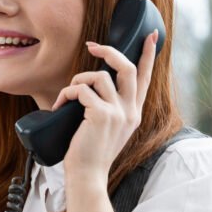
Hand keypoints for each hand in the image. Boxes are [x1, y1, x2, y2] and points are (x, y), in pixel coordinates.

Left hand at [51, 30, 159, 181]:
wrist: (87, 176)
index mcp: (134, 113)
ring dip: (77, 79)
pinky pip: (81, 90)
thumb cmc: (90, 153)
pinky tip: (59, 105)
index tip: (152, 36)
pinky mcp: (101, 115)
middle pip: (128, 67)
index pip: (146, 77)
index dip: (149, 55)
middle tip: (92, 46)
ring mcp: (118, 113)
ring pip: (99, 76)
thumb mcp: (107, 128)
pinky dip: (66, 93)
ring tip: (67, 95)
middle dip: (109, 51)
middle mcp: (130, 111)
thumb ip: (108, 108)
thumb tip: (92, 87)